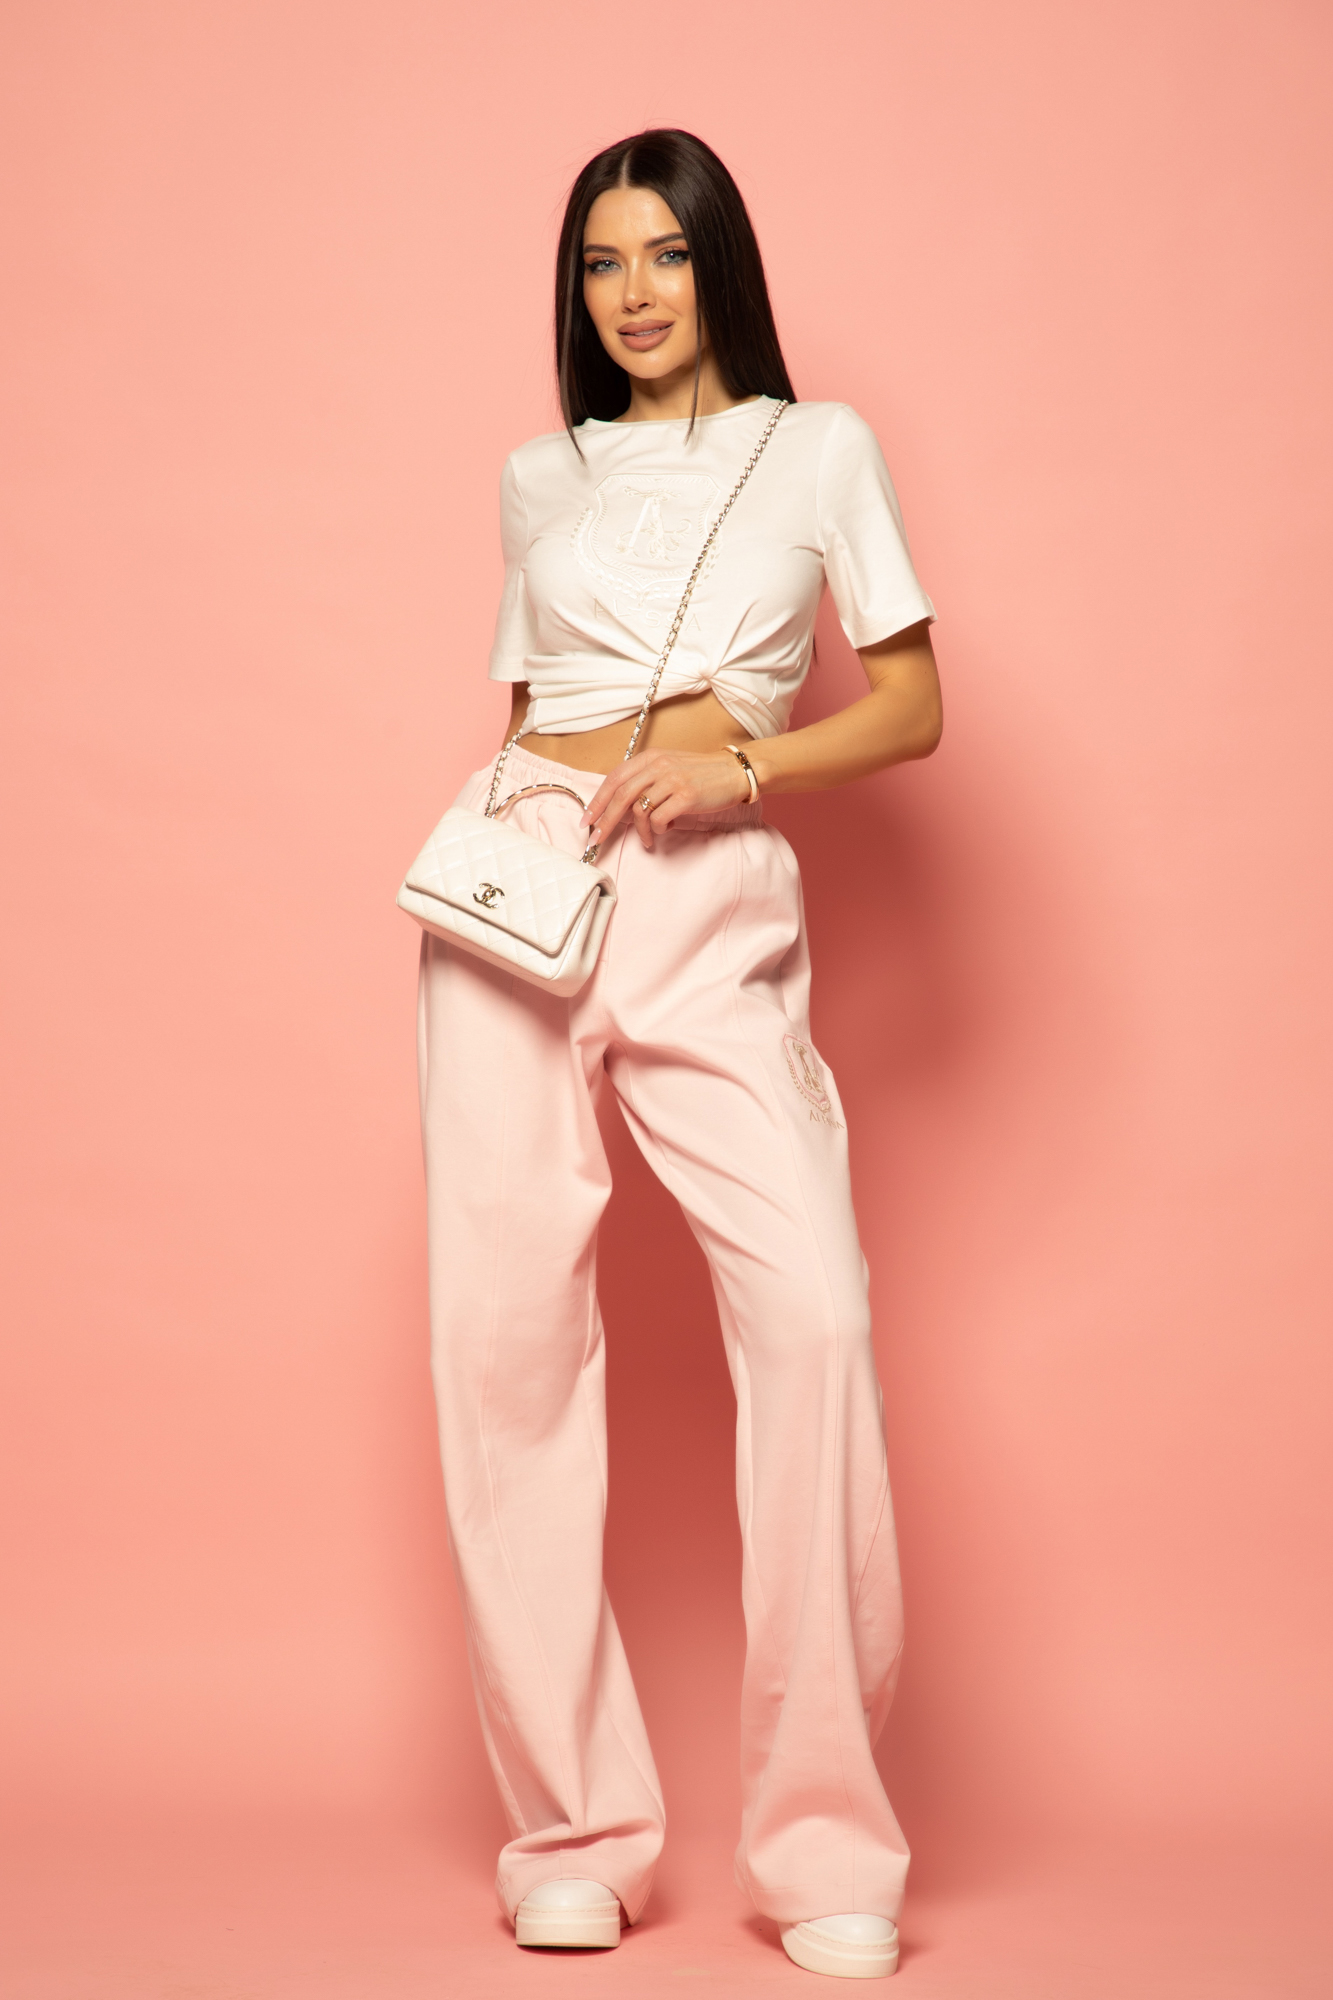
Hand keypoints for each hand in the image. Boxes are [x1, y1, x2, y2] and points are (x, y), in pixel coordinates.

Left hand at [581, 748, 750, 850]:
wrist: (734, 772)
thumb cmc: (701, 774)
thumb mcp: (669, 768)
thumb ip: (646, 781)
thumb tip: (620, 807)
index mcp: (651, 757)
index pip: (615, 778)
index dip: (598, 800)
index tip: (587, 819)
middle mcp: (659, 766)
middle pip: (621, 796)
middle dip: (605, 820)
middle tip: (596, 839)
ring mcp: (672, 780)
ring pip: (640, 810)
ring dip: (640, 831)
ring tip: (648, 839)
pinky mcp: (686, 796)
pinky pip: (659, 819)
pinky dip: (658, 829)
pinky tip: (666, 829)